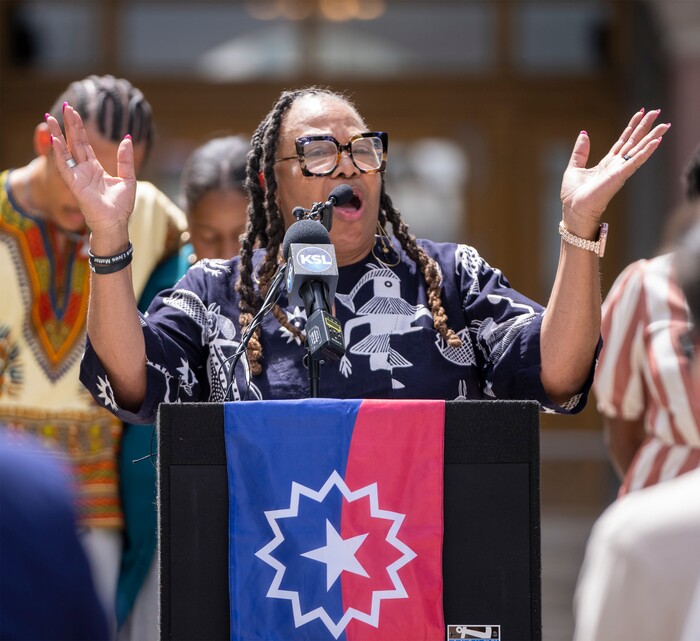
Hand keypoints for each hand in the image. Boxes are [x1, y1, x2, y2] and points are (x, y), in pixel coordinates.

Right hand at [46, 104, 135, 238]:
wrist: (116, 223)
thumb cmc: (121, 206)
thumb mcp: (128, 178)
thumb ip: (125, 159)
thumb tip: (127, 138)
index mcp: (94, 168)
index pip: (83, 144)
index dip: (79, 128)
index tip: (74, 112)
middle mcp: (83, 170)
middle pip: (74, 143)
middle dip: (70, 125)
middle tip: (66, 107)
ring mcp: (77, 176)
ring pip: (65, 151)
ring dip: (58, 135)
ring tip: (50, 118)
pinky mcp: (75, 184)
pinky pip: (65, 166)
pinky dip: (60, 153)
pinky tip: (55, 139)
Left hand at [560, 108, 670, 236]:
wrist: (573, 210)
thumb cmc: (573, 195)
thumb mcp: (574, 168)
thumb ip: (580, 152)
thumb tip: (584, 134)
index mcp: (606, 163)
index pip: (622, 141)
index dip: (631, 127)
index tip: (640, 112)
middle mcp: (616, 166)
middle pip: (634, 142)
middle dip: (645, 127)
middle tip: (657, 111)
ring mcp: (619, 171)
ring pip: (638, 150)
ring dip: (652, 136)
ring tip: (665, 124)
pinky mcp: (619, 176)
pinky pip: (635, 161)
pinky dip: (646, 151)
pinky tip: (656, 141)